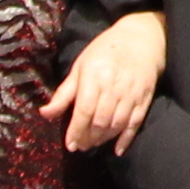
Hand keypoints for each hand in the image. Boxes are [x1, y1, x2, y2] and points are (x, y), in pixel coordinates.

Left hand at [42, 11, 165, 150]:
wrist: (140, 39)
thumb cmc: (104, 51)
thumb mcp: (80, 67)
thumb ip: (64, 93)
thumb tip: (44, 114)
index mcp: (94, 75)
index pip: (84, 110)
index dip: (76, 130)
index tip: (70, 144)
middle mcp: (114, 85)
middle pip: (100, 120)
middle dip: (89, 137)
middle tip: (81, 145)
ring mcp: (132, 92)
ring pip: (117, 124)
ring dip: (104, 138)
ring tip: (93, 143)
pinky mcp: (145, 98)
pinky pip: (135, 123)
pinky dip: (126, 139)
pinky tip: (117, 149)